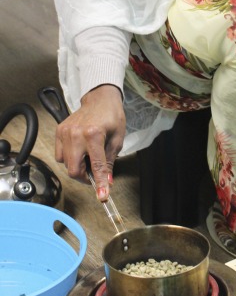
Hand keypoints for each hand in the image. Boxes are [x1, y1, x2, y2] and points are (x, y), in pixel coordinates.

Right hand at [55, 84, 125, 200]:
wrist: (100, 98)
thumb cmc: (111, 116)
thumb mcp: (117, 140)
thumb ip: (110, 162)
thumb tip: (107, 182)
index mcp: (94, 135)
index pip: (97, 166)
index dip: (100, 183)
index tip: (102, 196)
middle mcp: (77, 134)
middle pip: (74, 170)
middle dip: (85, 177)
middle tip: (94, 174)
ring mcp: (65, 132)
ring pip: (65, 164)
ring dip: (77, 166)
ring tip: (88, 156)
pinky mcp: (59, 131)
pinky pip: (59, 155)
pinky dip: (68, 158)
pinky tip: (79, 150)